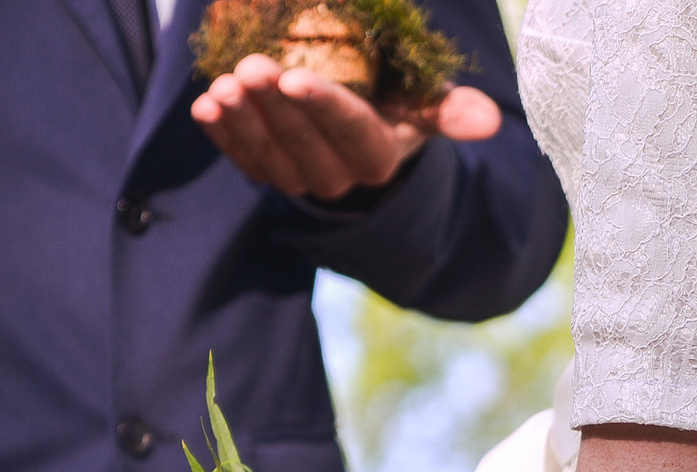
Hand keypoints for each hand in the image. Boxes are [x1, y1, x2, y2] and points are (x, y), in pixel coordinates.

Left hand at [191, 54, 500, 201]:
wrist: (362, 144)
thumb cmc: (395, 111)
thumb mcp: (424, 108)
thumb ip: (449, 111)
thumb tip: (490, 122)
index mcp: (377, 156)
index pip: (349, 128)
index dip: (321, 104)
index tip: (293, 74)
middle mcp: (337, 177)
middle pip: (302, 139)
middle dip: (272, 103)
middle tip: (250, 66)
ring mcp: (298, 179)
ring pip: (268, 151)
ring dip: (242, 119)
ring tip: (223, 85)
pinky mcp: (268, 174)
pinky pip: (242, 157)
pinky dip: (222, 134)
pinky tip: (206, 107)